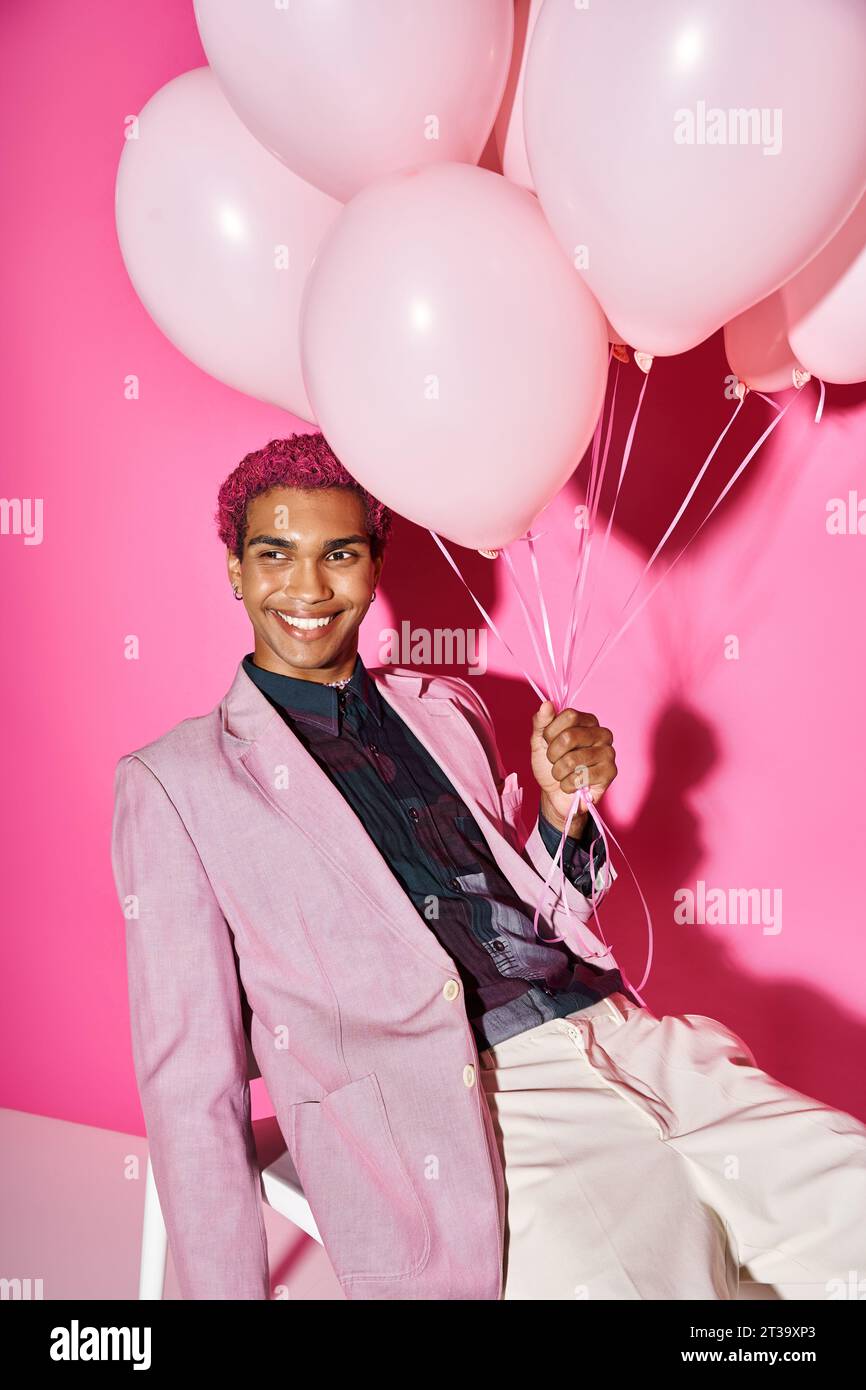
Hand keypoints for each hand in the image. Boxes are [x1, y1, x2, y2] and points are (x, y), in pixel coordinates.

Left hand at [530, 700, 616, 837]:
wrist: (554, 794)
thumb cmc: (549, 765)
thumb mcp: (539, 741)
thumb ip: (542, 722)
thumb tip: (546, 704)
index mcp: (587, 721)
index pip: (569, 716)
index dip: (551, 732)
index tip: (548, 742)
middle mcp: (602, 733)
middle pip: (570, 736)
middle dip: (553, 754)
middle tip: (554, 762)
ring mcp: (608, 753)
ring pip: (573, 759)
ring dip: (559, 772)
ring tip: (562, 775)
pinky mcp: (610, 772)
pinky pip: (581, 777)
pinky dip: (568, 784)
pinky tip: (571, 785)